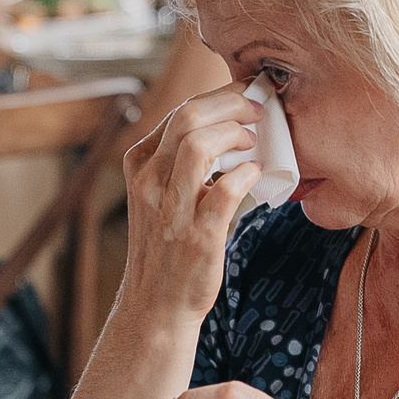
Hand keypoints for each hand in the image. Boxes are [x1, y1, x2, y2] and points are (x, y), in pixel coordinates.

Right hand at [120, 83, 265, 319]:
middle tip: (257, 110)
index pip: (181, 110)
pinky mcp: (197, 235)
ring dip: (235, 134)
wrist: (156, 304)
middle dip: (231, 104)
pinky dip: (246, 175)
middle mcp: (150, 180)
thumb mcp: (163, 193)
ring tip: (253, 142)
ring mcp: (171, 207)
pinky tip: (256, 174)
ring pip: (198, 144)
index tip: (246, 95)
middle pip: (188, 116)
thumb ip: (185, 161)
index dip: (220, 96)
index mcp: (141, 163)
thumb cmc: (169, 244)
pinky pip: (225, 190)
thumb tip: (231, 127)